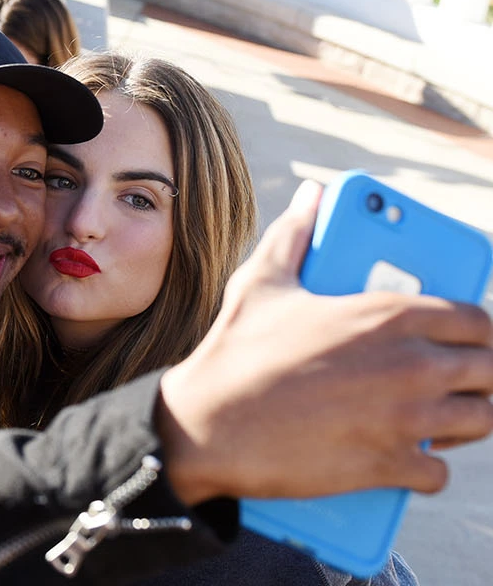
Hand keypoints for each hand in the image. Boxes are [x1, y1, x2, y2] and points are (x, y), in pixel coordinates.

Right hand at [158, 180, 492, 504]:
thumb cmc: (232, 354)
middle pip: (489, 371)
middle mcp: (411, 364)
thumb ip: (295, 233)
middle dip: (476, 377)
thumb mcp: (260, 284)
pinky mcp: (388, 464)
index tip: (464, 341)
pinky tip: (406, 460)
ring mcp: (405, 418)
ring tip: (434, 422)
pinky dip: (426, 469)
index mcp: (390, 314)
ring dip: (461, 423)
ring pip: (477, 421)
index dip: (478, 332)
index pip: (479, 320)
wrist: (204, 426)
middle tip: (449, 383)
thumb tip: (313, 196)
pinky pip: (437, 473)